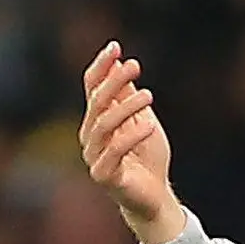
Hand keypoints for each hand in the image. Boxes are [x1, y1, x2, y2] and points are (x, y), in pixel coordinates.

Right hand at [81, 43, 182, 243]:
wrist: (154, 197)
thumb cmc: (147, 158)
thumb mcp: (142, 119)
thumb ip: (129, 96)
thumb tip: (122, 63)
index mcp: (97, 120)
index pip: (92, 87)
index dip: (101, 66)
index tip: (116, 46)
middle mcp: (90, 136)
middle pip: (96, 102)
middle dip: (114, 81)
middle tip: (135, 66)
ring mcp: (94, 156)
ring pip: (104, 124)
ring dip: (126, 106)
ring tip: (149, 95)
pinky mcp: (103, 175)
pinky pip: (114, 151)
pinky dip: (131, 136)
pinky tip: (150, 126)